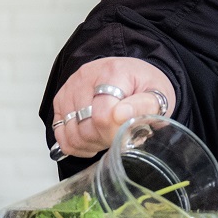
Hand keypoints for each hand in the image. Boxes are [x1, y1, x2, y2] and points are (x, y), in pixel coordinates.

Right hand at [48, 57, 176, 158]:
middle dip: (104, 140)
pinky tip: (91, 141)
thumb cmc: (145, 86)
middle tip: (118, 136)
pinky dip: (74, 144)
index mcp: (113, 73)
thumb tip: (121, 115)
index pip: (102, 116)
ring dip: (90, 144)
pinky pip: (60, 133)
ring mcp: (70, 88)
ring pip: (71, 133)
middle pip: (85, 127)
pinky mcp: (61, 100)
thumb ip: (145, 105)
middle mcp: (85, 77)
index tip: (127, 135)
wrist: (133, 74)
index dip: (114, 134)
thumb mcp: (158, 94)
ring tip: (106, 136)